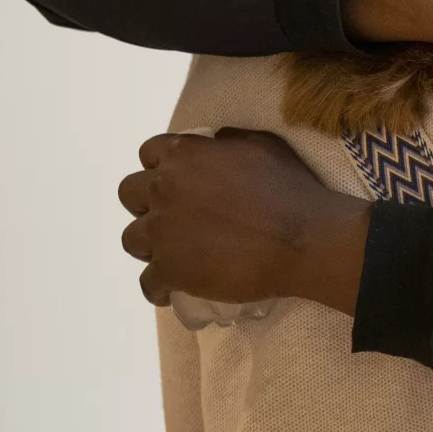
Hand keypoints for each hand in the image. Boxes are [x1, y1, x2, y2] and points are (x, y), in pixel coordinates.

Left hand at [119, 129, 368, 315]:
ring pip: (131, 239)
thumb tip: (214, 141)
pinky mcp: (169, 270)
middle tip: (174, 216)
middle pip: (129, 193)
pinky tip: (175, 289)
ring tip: (176, 254)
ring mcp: (162, 231)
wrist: (303, 239)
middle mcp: (164, 188)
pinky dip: (159, 286)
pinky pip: (147, 282)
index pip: (149, 153)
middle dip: (146, 203)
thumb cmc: (290, 188)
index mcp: (185, 156)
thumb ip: (229, 142)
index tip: (178, 180)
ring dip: (150, 245)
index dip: (161, 167)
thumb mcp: (263, 146)